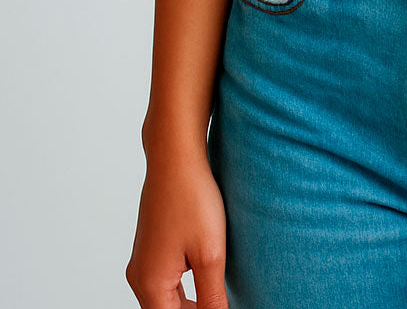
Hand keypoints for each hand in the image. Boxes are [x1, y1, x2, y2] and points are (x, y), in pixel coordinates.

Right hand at [125, 147, 227, 306]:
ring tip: (218, 295)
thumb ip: (212, 299)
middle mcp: (140, 277)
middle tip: (223, 302)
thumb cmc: (191, 199)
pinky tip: (207, 277)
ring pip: (168, 299)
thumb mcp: (210, 254)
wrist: (175, 156)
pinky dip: (186, 287)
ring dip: (192, 303)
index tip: (221, 307)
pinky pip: (166, 281)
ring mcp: (143, 262)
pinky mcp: (151, 248)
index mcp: (150, 284)